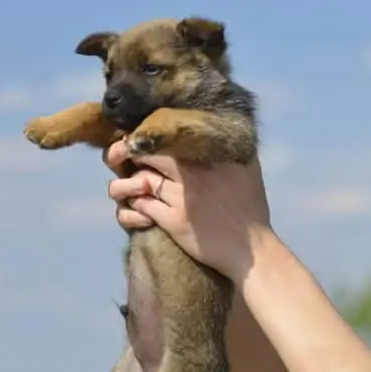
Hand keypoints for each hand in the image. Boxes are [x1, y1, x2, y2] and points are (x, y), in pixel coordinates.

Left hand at [102, 138, 272, 281]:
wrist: (251, 250)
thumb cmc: (250, 207)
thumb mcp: (248, 167)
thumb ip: (231, 144)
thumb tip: (216, 121)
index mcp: (208, 155)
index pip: (166, 134)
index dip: (144, 134)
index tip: (135, 138)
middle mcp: (194, 172)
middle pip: (146, 154)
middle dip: (126, 154)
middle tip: (118, 158)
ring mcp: (182, 197)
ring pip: (139, 181)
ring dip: (125, 184)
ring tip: (124, 187)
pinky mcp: (174, 221)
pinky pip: (141, 208)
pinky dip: (131, 208)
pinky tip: (135, 209)